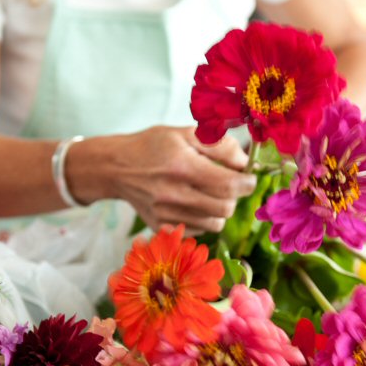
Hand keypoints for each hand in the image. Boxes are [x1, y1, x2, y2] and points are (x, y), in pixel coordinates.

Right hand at [109, 126, 256, 234]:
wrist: (115, 167)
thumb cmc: (152, 146)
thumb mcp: (184, 134)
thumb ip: (218, 146)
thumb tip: (244, 162)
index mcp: (182, 167)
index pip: (229, 185)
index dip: (247, 184)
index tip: (249, 179)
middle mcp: (174, 194)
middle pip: (225, 208)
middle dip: (234, 196)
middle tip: (228, 184)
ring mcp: (166, 215)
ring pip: (215, 224)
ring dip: (220, 209)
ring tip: (210, 194)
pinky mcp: (161, 227)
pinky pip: (198, 231)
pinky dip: (203, 219)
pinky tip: (193, 203)